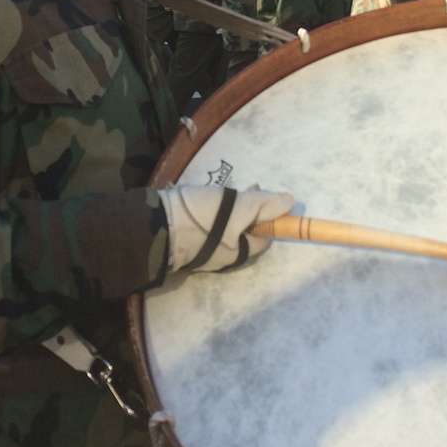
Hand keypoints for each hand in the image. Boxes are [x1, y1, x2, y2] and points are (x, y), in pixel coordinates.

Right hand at [159, 184, 293, 272]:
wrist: (157, 226)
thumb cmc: (203, 217)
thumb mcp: (239, 206)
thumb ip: (265, 204)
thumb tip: (289, 203)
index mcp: (241, 252)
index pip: (266, 235)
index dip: (269, 215)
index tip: (259, 193)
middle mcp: (225, 257)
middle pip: (246, 233)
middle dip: (249, 211)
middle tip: (243, 189)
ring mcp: (206, 252)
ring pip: (227, 230)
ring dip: (231, 211)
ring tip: (222, 193)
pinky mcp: (189, 245)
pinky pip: (209, 230)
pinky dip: (212, 216)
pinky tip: (203, 202)